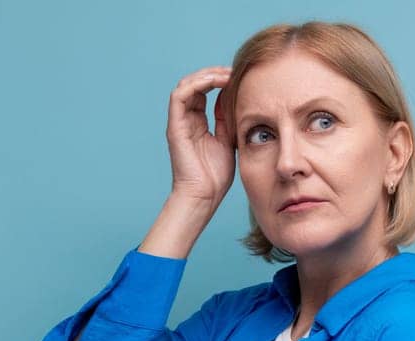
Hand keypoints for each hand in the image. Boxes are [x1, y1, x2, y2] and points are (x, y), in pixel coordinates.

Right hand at [166, 65, 235, 206]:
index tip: (240, 78)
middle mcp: (186, 120)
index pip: (204, 91)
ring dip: (206, 75)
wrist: (204, 196)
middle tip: (234, 71)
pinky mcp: (175, 126)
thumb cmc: (216, 176)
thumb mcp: (228, 140)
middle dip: (214, 74)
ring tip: (226, 74)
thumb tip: (232, 97)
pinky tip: (215, 82)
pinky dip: (197, 84)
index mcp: (197, 123)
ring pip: (186, 85)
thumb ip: (226, 119)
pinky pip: (179, 96)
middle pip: (194, 84)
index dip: (220, 80)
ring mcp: (179, 122)